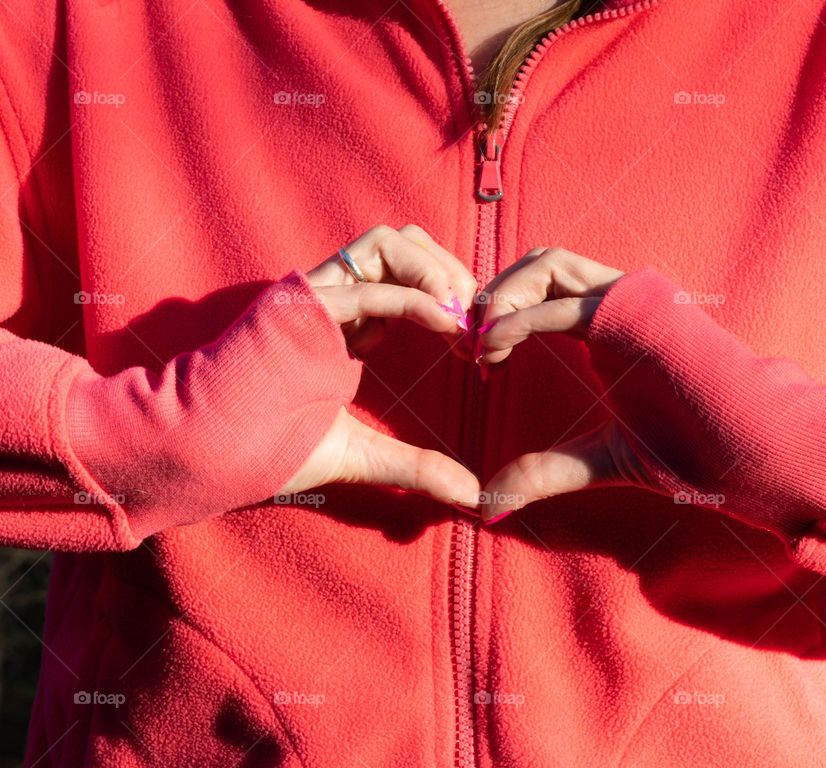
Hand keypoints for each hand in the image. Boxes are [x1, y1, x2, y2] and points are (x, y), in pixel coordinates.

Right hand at [280, 224, 480, 508]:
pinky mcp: (302, 305)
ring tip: (462, 313)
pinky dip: (416, 296)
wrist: (208, 450)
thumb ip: (417, 467)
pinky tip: (447, 323)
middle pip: (402, 244)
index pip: (406, 276)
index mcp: (346, 324)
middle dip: (449, 269)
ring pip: (386, 242)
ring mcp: (316, 297)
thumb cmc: (270, 448)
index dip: (448, 296)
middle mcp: (334, 300)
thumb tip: (471, 496)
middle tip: (476, 315)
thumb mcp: (362, 455)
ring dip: (435, 269)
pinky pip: (368, 285)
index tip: (474, 341)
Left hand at [474, 251, 825, 529]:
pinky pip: (566, 302)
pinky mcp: (640, 311)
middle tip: (470, 347)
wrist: (747, 447)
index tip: (478, 362)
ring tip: (482, 346)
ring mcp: (630, 300)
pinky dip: (521, 317)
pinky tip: (494, 348)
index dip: (499, 316)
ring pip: (547, 262)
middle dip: (493, 295)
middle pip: (537, 262)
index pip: (538, 290)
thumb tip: (490, 503)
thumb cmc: (687, 447)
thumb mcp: (599, 457)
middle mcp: (616, 301)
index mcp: (606, 325)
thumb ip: (545, 472)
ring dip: (503, 296)